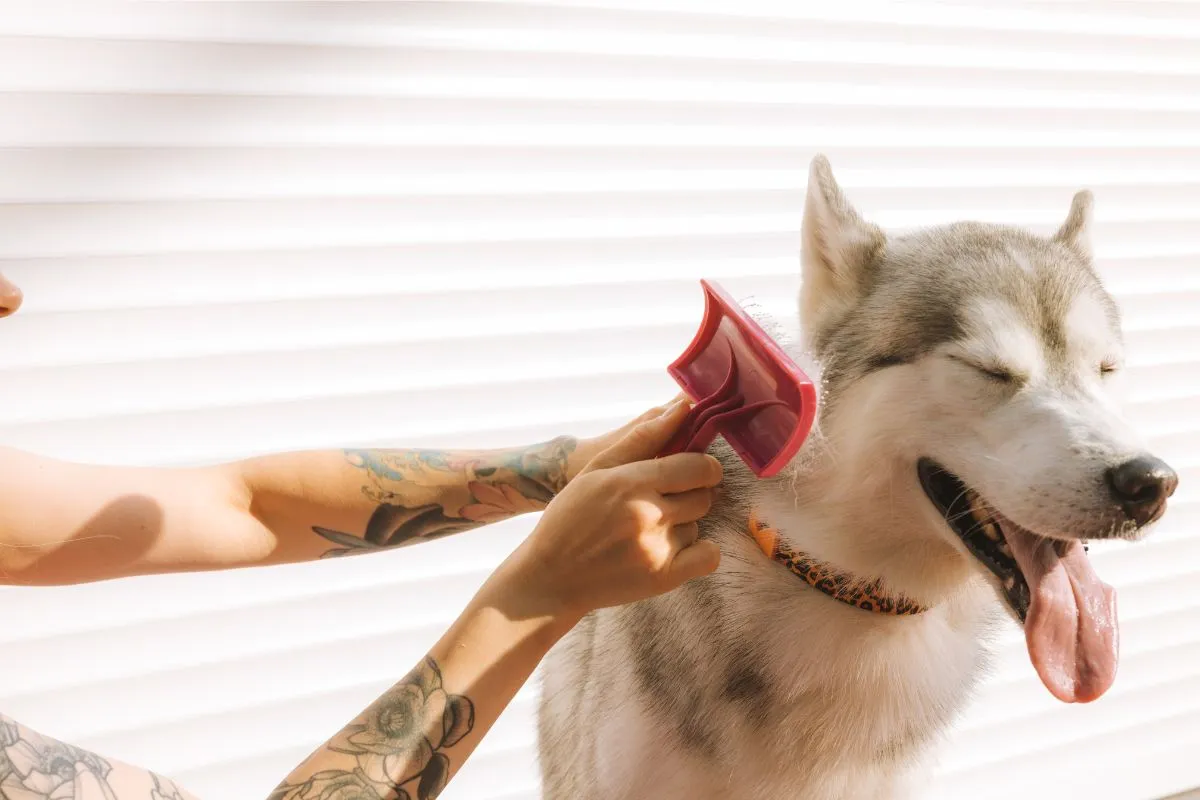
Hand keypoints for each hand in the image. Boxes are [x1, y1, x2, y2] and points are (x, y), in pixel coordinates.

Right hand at [495, 398, 723, 624]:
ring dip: (682, 525)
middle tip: (666, 501)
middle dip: (692, 495)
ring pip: (698, 525)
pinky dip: (698, 552)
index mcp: (631, 482)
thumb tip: (683, 408)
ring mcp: (656, 549)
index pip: (697, 466)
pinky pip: (708, 557)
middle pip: (703, 496)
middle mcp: (647, 514)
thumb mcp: (596, 469)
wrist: (550, 577)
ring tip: (649, 530)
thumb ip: (642, 437)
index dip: (704, 466)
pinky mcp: (662, 578)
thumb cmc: (570, 517)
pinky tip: (672, 550)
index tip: (694, 471)